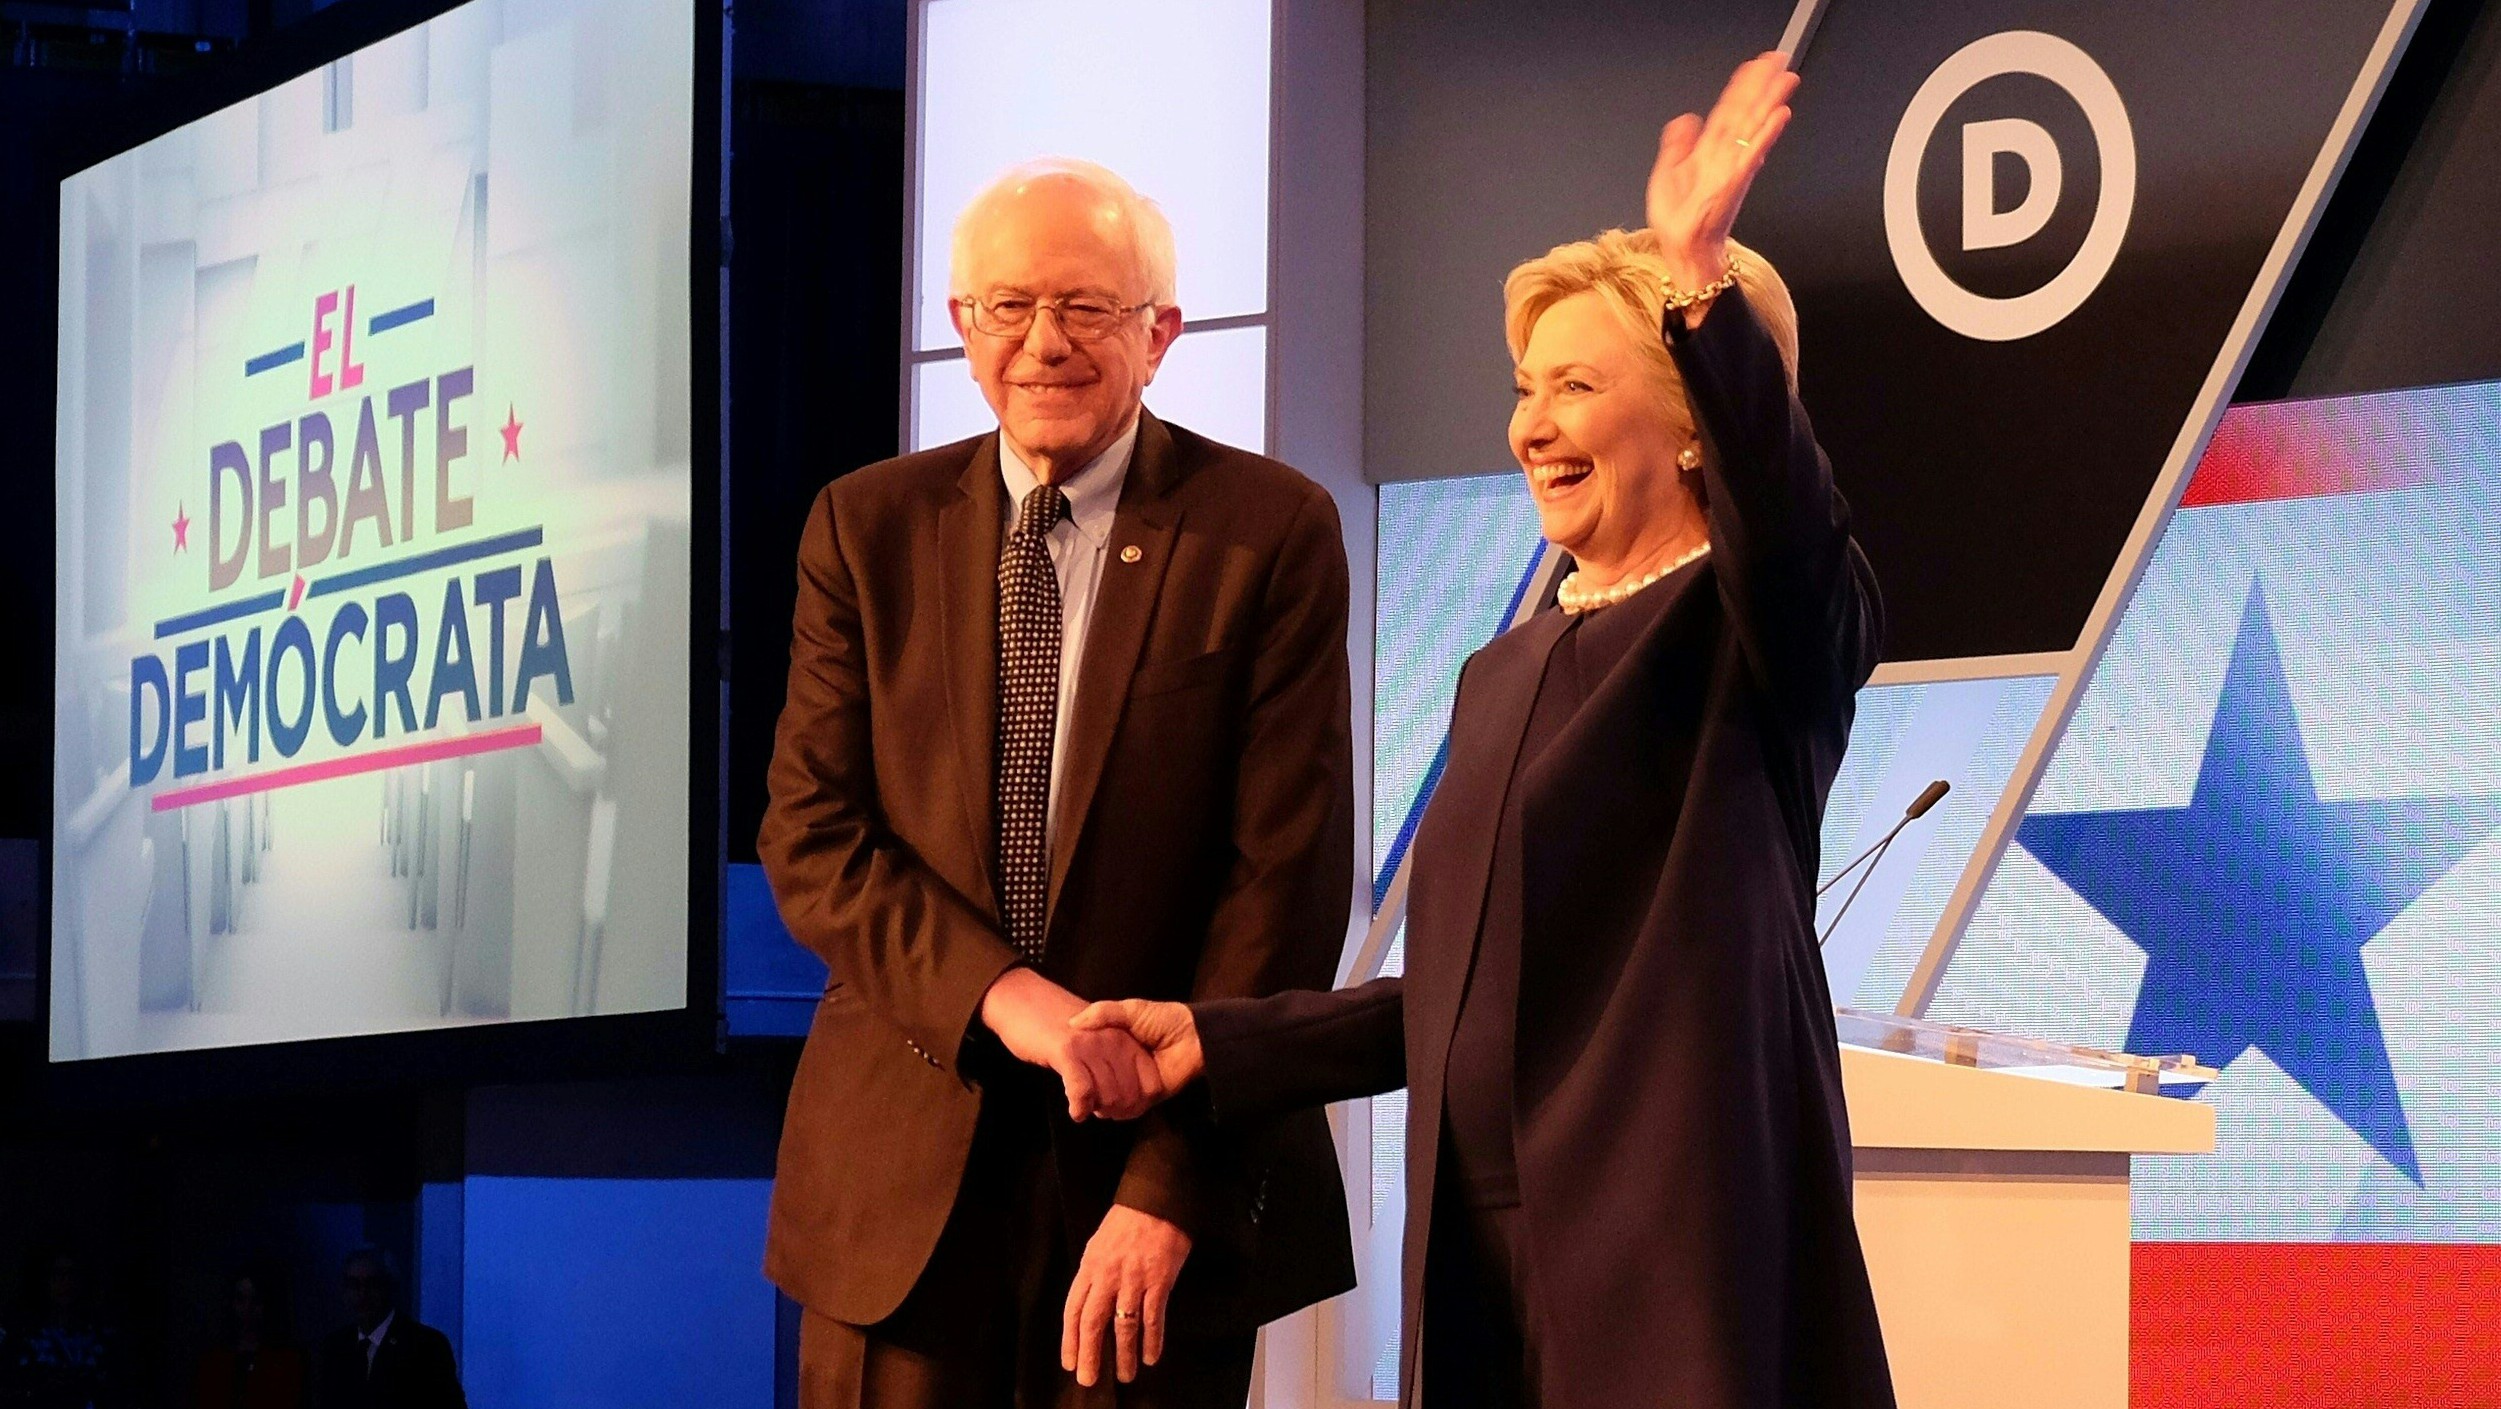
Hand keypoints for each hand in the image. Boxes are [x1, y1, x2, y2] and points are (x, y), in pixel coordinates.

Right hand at [980, 968, 1166, 1120]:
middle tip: (1098, 1109)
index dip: (1137, 1106)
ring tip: (1085, 1107)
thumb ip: (1114, 1061)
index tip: (1118, 1108)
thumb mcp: (1097, 1036)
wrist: (1022, 997)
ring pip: (1109, 1096)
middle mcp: (1115, 1041)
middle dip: (1116, 1111)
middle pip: (1130, 1095)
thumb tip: (1124, 1096)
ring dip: (1097, 1109)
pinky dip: (1080, 1105)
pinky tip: (1076, 1111)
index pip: (1149, 1086)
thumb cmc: (1056, 1022)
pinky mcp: (1067, 1050)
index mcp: (1126, 1039)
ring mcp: (1092, 1045)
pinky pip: (1082, 1088)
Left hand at [1062, 1204, 1191, 1386]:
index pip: (1074, 1309)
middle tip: (1089, 1379)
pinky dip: (1152, 1340)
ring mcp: (1134, 1280)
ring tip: (1125, 1375)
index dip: (1070, 1339)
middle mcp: (1108, 1276)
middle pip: (1093, 1322)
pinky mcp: (1159, 1281)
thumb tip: (1090, 1305)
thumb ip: (1093, 1274)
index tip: (1070, 1362)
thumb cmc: (1127, 1222)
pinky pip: (1153, 1318)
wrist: (1157, 1201)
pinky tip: (1151, 1357)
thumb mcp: (1099, 1245)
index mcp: (1090, 1266)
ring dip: (1124, 1355)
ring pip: (1124, 1326)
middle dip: (1090, 1354)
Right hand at [1069, 999, 1203, 1112]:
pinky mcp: (1149, 1097)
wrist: (1193, 1035)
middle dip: (1092, 1091)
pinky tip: (1108, 1106)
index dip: (1080, 1072)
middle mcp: (1124, 1069)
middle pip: (1100, 1087)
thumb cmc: (1162, 1019)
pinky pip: (1132, 1109)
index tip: (1069, 1069)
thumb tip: (1072, 1023)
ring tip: (1094, 1101)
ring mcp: (1136, 1085)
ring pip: (1113, 1102)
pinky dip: (1122, 1110)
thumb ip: (1102, 1013)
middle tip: (1082, 1090)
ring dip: (1104, 1103)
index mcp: (1116, 1050)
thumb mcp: (1129, 1010)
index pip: (1091, 1066)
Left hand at [1645, 51, 1798, 299]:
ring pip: (1753, 126)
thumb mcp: (1667, 172)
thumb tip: (1687, 118)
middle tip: (1779, 60)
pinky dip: (1765, 134)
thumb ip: (1677, 143)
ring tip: (1785, 80)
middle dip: (1762, 85)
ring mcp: (1732, 167)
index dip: (1741, 87)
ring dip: (1770, 101)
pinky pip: (1752, 153)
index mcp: (1708, 151)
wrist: (1683, 249)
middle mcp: (1724, 156)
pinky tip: (1778, 117)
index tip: (1755, 66)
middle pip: (1746, 111)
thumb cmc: (1679, 219)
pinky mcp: (1734, 182)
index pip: (1728, 110)